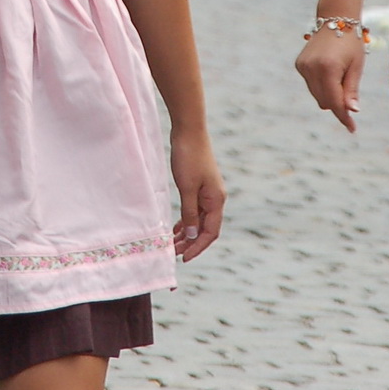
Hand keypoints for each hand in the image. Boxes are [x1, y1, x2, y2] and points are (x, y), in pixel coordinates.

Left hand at [169, 129, 223, 261]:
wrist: (189, 131)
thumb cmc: (189, 158)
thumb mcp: (187, 188)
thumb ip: (189, 213)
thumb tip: (192, 236)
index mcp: (216, 200)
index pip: (210, 232)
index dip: (198, 247)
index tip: (184, 258)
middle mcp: (215, 198)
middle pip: (205, 228)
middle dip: (191, 243)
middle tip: (173, 253)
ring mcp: (208, 192)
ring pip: (199, 220)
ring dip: (187, 233)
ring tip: (172, 244)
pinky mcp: (199, 186)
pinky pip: (195, 210)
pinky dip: (186, 220)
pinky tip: (176, 228)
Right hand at [295, 23, 365, 131]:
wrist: (336, 19)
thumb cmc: (351, 43)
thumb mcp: (356, 66)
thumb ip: (351, 90)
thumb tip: (351, 111)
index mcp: (328, 68)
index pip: (335, 101)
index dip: (344, 116)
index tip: (352, 129)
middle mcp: (312, 68)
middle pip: (325, 101)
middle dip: (338, 104)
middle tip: (351, 98)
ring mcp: (303, 66)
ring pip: (317, 95)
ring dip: (330, 94)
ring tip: (341, 76)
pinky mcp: (299, 65)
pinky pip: (312, 85)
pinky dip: (322, 85)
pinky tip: (330, 71)